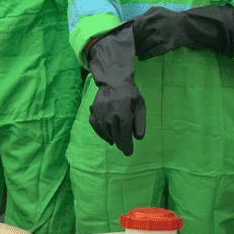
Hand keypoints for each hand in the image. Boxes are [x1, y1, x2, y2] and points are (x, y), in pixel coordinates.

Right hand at [87, 23, 145, 155]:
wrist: (114, 80)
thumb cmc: (131, 94)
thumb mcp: (140, 106)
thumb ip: (140, 122)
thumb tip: (138, 138)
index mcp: (124, 114)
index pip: (125, 134)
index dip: (127, 145)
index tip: (129, 153)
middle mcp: (111, 115)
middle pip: (115, 135)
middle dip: (121, 144)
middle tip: (125, 149)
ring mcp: (100, 114)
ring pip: (105, 132)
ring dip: (112, 139)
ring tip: (118, 143)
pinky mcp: (93, 112)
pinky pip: (96, 127)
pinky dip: (102, 134)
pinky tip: (108, 137)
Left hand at [129, 5, 233, 59]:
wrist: (188, 26)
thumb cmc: (170, 18)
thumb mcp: (157, 11)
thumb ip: (142, 15)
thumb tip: (125, 23)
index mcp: (152, 15)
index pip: (134, 25)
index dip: (127, 32)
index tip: (122, 37)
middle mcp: (155, 25)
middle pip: (138, 36)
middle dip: (132, 43)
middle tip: (127, 47)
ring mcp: (161, 36)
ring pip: (144, 45)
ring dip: (138, 50)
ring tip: (134, 52)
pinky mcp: (167, 45)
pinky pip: (153, 52)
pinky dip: (146, 55)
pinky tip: (142, 56)